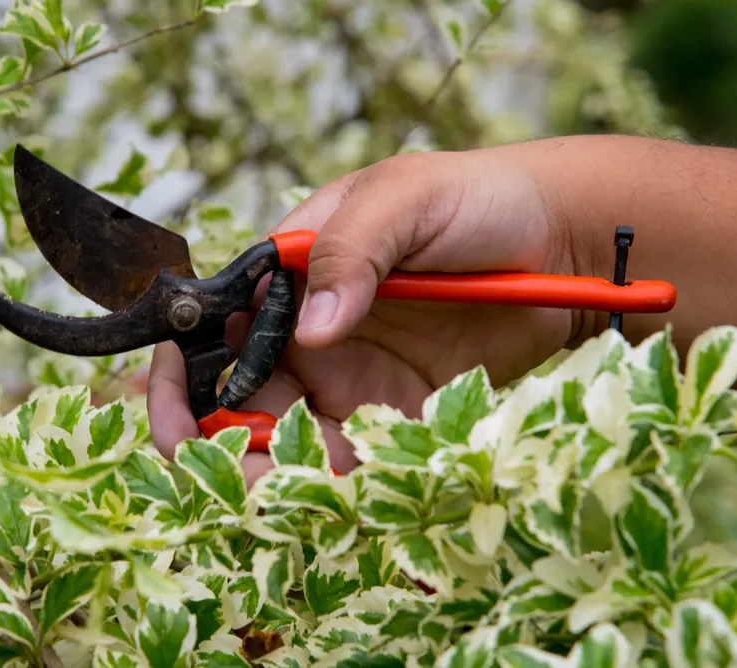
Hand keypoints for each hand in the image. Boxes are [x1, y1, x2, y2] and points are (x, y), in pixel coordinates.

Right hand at [147, 141, 596, 481]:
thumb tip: (312, 330)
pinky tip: (328, 496)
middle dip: (206, 436)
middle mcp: (309, 334)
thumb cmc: (478, 200)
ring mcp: (350, 380)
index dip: (184, 368)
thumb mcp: (403, 200)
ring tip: (272, 493)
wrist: (566, 242)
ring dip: (263, 472)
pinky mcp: (396, 417)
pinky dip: (330, 485)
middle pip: (234, 396)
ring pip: (282, 441)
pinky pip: (349, 461)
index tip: (170, 400)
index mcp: (293, 276)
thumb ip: (349, 251)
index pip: (215, 328)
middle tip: (207, 465)